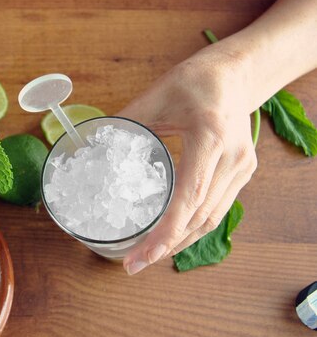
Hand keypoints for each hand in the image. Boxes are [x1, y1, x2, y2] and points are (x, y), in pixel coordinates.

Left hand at [119, 47, 257, 274]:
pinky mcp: (243, 171)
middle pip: (201, 216)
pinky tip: (171, 236)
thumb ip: (125, 124)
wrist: (237, 73)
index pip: (189, 195)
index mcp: (210, 138)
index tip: (141, 256)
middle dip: (166, 246)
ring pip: (212, 218)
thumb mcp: (155, 96)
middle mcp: (233, 158)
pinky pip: (218, 208)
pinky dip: (193, 225)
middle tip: (133, 264)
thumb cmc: (196, 80)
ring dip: (181, 241)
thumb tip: (92, 148)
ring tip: (147, 256)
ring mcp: (243, 167)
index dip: (166, 232)